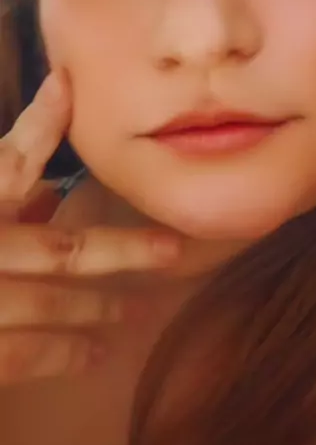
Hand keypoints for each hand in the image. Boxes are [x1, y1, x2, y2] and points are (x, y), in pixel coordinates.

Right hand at [0, 71, 179, 382]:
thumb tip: (46, 198)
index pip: (10, 159)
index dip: (43, 121)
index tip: (69, 87)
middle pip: (60, 246)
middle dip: (121, 249)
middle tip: (170, 249)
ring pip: (51, 303)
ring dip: (99, 306)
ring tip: (136, 308)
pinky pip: (23, 358)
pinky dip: (63, 355)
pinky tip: (95, 354)